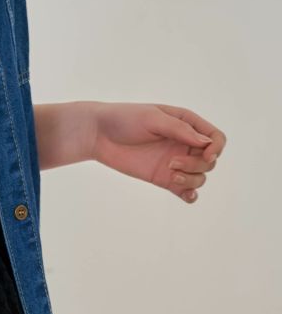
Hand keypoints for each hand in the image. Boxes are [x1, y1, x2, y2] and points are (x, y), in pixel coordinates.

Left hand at [89, 102, 226, 203]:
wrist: (98, 134)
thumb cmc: (124, 119)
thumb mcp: (153, 118)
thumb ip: (180, 130)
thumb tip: (207, 144)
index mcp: (186, 124)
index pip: (216, 138)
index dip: (216, 148)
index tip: (206, 155)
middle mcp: (184, 144)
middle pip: (209, 160)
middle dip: (197, 164)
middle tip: (172, 163)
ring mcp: (174, 162)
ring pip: (200, 177)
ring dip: (192, 179)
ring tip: (171, 174)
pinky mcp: (162, 177)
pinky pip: (185, 190)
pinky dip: (190, 195)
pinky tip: (187, 195)